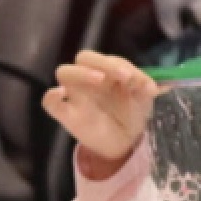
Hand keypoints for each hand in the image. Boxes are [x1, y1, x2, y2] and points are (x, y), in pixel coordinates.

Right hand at [42, 51, 159, 164]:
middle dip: (102, 62)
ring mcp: (75, 96)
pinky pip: (50, 103)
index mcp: (106, 71)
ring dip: (81, 72)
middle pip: (83, 58)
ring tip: (99, 80)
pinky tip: (60, 94)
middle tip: (122, 76)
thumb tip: (151, 85)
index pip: (105, 58)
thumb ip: (145, 88)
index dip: (117, 63)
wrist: (124, 143)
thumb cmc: (131, 114)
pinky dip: (51, 96)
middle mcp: (88, 79)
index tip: (132, 78)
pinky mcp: (67, 115)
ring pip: (64, 72)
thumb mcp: (143, 100)